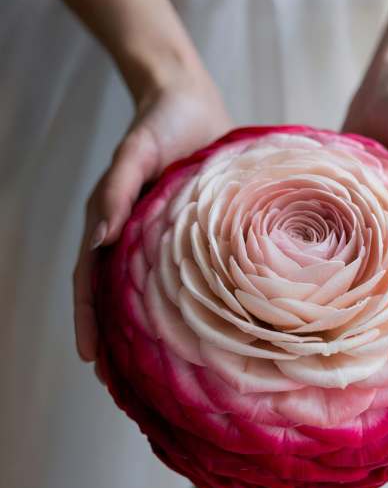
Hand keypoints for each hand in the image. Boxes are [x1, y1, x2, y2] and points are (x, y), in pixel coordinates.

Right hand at [73, 72, 232, 363]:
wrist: (189, 102)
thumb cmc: (160, 124)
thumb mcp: (136, 152)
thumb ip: (117, 189)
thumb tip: (99, 239)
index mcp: (115, 224)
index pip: (93, 282)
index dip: (89, 321)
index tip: (92, 360)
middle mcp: (136, 238)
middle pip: (118, 297)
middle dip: (116, 340)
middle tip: (121, 385)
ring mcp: (164, 240)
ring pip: (150, 293)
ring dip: (148, 331)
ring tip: (156, 370)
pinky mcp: (193, 234)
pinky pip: (185, 275)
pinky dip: (183, 304)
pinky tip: (197, 328)